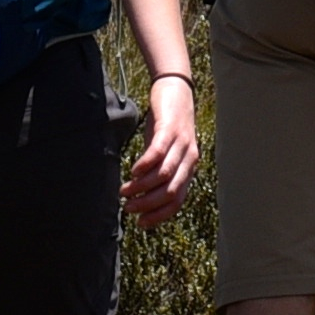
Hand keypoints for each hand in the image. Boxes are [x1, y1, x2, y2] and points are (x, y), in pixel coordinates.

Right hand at [123, 72, 201, 221]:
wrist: (176, 90)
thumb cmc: (168, 125)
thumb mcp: (166, 152)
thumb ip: (158, 171)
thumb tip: (141, 194)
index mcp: (189, 168)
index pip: (177, 201)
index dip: (159, 215)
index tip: (141, 224)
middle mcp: (189, 159)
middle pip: (170, 192)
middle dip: (148, 205)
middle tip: (128, 208)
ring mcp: (181, 143)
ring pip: (164, 175)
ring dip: (142, 188)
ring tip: (124, 191)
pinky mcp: (170, 128)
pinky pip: (159, 152)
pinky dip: (145, 165)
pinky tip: (133, 171)